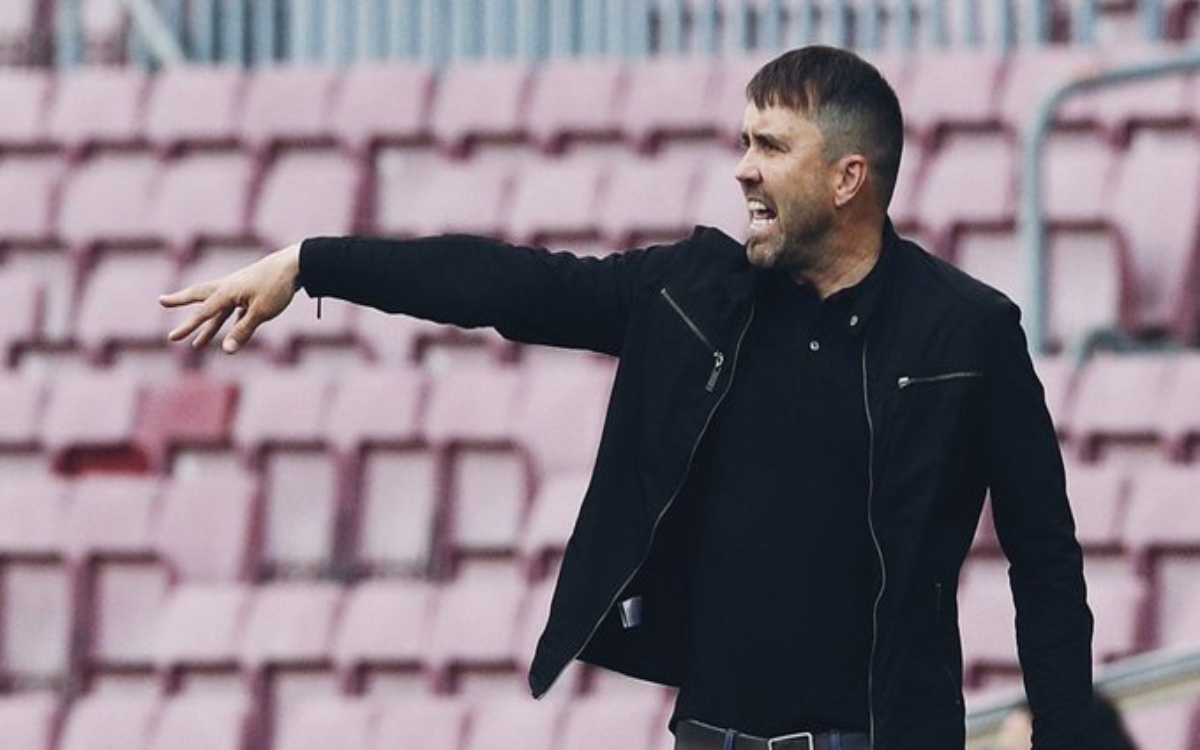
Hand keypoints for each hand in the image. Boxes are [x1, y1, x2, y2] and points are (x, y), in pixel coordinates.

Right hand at [159, 243, 301, 352]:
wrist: (295, 264)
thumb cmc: (277, 287)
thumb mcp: (260, 312)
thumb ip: (243, 331)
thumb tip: (227, 351)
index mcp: (227, 292)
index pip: (203, 313)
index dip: (187, 328)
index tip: (171, 338)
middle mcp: (228, 288)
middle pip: (200, 296)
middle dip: (181, 301)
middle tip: (162, 301)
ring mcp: (239, 289)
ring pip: (217, 307)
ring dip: (206, 325)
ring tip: (196, 343)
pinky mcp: (250, 292)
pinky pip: (233, 310)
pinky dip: (227, 321)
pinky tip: (227, 333)